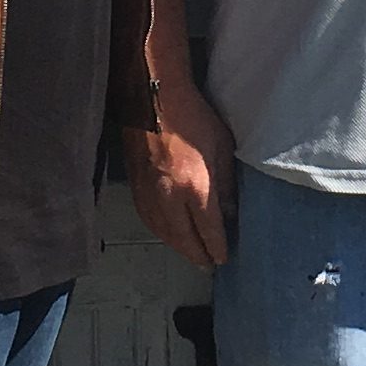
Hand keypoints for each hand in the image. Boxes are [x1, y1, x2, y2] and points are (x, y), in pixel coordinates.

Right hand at [130, 76, 236, 270]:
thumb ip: (225, 185)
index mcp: (195, 187)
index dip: (217, 247)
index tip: (224, 258)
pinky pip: (150, 221)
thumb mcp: (221, 148)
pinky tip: (170, 235)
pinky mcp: (136, 188)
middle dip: (198, 255)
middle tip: (208, 265)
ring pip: (165, 233)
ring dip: (179, 247)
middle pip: (184, 239)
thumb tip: (229, 212)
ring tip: (192, 255)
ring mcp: (150, 194)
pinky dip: (162, 234)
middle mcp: (170, 197)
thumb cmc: (194, 119)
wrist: (153, 100)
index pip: (208, 230)